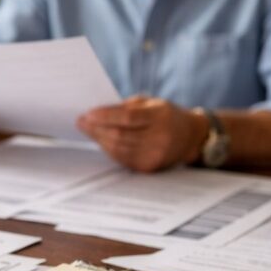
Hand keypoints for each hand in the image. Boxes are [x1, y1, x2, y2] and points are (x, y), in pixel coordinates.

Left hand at [77, 96, 206, 171]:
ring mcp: (155, 154)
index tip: (88, 113)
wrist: (189, 137)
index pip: (128, 117)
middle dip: (97, 128)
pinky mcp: (149, 167)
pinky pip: (122, 158)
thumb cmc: (165, 115)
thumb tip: (97, 114)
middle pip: (120, 135)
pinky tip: (100, 141)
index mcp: (160, 116)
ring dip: (99, 139)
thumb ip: (127, 107)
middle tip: (81, 122)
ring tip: (87, 130)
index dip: (106, 116)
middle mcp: (160, 137)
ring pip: (118, 148)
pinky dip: (108, 149)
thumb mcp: (151, 103)